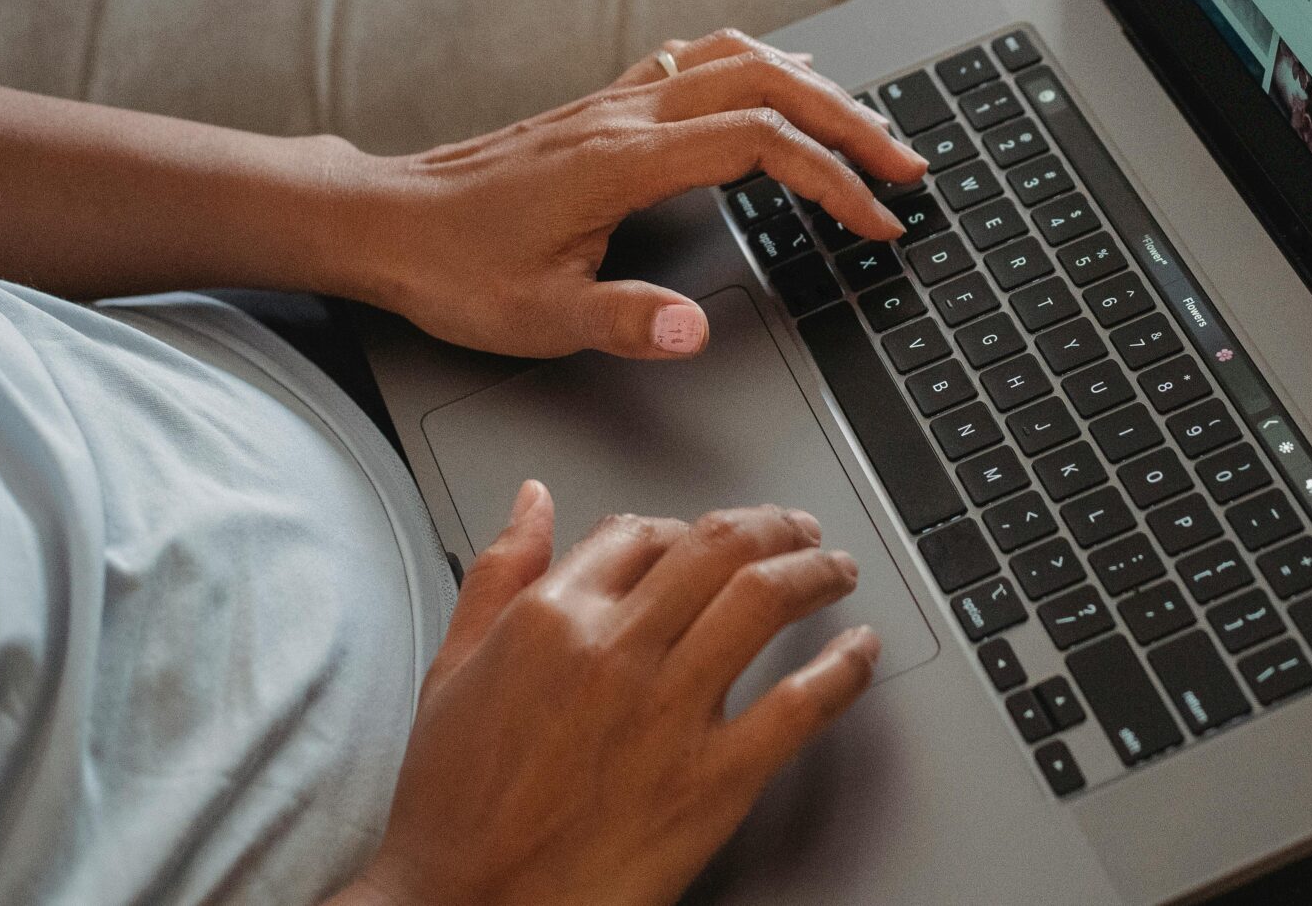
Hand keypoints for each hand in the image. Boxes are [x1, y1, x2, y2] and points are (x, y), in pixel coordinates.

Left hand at [332, 30, 924, 360]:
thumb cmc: (453, 270)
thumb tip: (695, 328)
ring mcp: (616, 103)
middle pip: (771, 87)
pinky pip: (699, 61)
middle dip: (852, 124)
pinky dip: (758, 66)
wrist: (383, 220)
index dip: (833, 181)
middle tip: (908, 168)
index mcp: (625, 161)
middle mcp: (629, 116)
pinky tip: (776, 82)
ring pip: (739, 61)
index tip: (877, 223)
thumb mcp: (535, 316)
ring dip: (813, 89)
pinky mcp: (603, 108)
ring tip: (866, 126)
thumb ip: (622, 321)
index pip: (762, 147)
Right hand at [334, 483, 881, 905]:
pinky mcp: (712, 780)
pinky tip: (859, 653)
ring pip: (764, 599)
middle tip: (799, 530)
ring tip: (836, 569)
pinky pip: (800, 704)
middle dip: (772, 525)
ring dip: (816, 570)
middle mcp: (616, 650)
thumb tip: (533, 502)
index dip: (682, 528)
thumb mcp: (452, 669)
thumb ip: (497, 574)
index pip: (639, 533)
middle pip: (718, 547)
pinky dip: (843, 669)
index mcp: (552, 618)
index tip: (703, 539)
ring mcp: (670, 712)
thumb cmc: (453, 809)